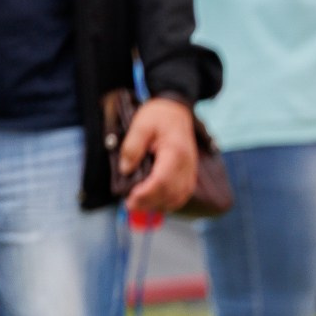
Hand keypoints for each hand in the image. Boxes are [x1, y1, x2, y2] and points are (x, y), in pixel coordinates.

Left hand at [122, 97, 198, 213]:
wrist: (175, 110)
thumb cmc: (158, 116)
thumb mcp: (139, 126)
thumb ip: (131, 148)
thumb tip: (125, 170)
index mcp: (175, 152)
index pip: (162, 181)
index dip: (146, 194)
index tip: (129, 199)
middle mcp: (187, 165)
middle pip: (170, 193)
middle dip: (149, 203)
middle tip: (130, 205)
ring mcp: (190, 171)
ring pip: (178, 197)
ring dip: (159, 205)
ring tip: (140, 205)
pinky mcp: (189, 174)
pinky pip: (182, 195)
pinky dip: (169, 202)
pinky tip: (156, 201)